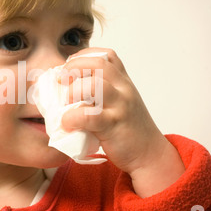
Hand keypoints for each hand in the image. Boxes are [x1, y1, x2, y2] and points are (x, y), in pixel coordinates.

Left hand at [61, 47, 184, 196]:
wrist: (149, 154)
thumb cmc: (129, 129)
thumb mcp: (121, 103)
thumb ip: (102, 92)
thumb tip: (68, 88)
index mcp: (124, 82)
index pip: (106, 56)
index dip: (83, 56)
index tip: (68, 65)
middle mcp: (124, 90)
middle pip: (98, 64)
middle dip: (74, 67)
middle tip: (60, 80)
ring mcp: (120, 106)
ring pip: (94, 85)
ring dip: (73, 91)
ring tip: (65, 102)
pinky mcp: (113, 126)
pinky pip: (88, 116)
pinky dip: (72, 117)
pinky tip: (67, 123)